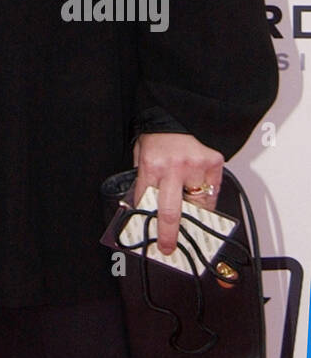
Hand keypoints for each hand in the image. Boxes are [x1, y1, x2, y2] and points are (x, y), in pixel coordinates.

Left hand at [133, 132, 223, 256]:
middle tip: (168, 247)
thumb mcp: (142, 153)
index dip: (146, 219)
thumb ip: (144, 178)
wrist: (180, 110)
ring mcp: (196, 167)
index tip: (148, 234)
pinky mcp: (214, 165)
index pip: (146, 201)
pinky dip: (207, 199)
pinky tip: (200, 199)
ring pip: (197, 205)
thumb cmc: (160, 132)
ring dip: (192, 213)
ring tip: (188, 217)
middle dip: (169, 235)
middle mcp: (174, 168)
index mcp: (151, 164)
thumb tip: (144, 205)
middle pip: (171, 213)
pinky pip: (212, 193)